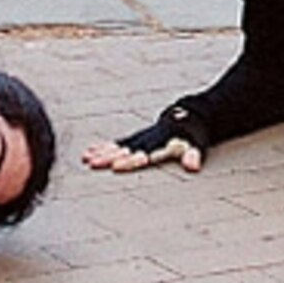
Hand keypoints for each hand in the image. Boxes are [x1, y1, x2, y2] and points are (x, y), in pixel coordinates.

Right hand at [84, 109, 206, 172]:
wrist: (187, 116)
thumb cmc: (191, 136)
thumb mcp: (196, 145)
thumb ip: (193, 155)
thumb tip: (193, 166)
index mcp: (160, 141)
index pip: (143, 152)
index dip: (131, 159)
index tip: (116, 166)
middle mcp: (146, 139)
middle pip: (125, 149)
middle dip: (109, 156)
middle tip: (94, 163)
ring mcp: (139, 138)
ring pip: (118, 145)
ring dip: (102, 152)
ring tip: (87, 159)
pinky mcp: (135, 138)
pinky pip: (117, 143)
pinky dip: (103, 147)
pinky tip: (89, 153)